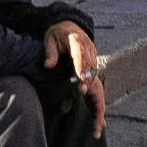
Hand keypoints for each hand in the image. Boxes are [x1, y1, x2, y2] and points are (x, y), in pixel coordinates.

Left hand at [44, 22, 104, 137]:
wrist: (68, 25)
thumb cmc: (57, 34)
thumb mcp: (49, 38)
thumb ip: (50, 52)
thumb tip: (48, 66)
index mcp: (78, 42)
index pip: (81, 56)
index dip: (82, 70)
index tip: (82, 84)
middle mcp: (89, 51)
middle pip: (92, 70)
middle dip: (89, 85)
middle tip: (84, 97)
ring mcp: (93, 60)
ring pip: (97, 79)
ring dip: (97, 97)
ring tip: (97, 119)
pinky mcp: (92, 68)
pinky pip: (96, 85)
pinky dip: (97, 101)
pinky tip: (98, 121)